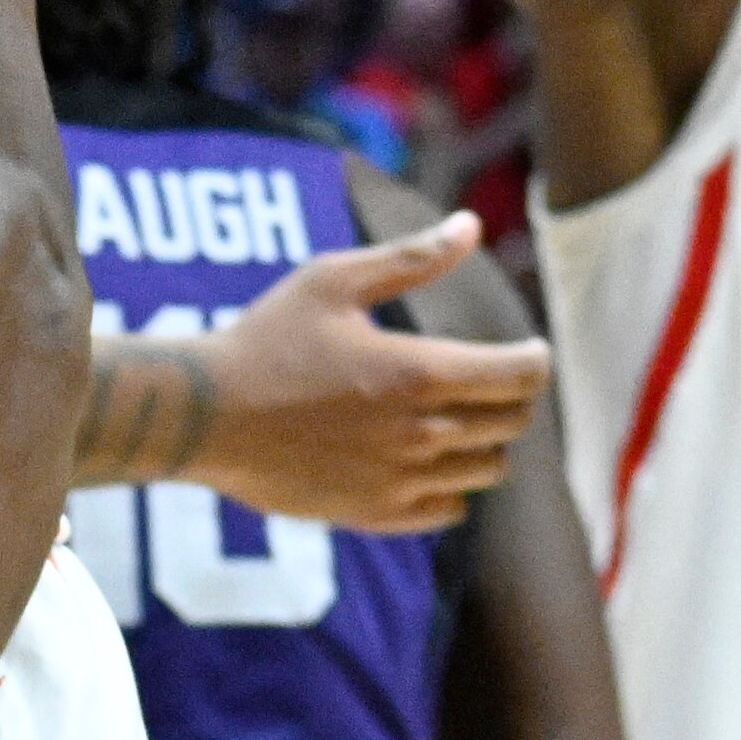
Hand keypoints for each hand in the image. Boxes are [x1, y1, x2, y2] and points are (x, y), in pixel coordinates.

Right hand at [176, 213, 554, 531]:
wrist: (205, 416)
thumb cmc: (266, 338)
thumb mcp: (332, 281)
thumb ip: (410, 257)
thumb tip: (471, 225)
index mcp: (418, 371)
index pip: (520, 375)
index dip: (535, 358)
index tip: (529, 349)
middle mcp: (420, 433)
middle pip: (513, 423)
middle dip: (514, 396)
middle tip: (493, 377)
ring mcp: (400, 480)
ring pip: (488, 470)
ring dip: (488, 441)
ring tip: (461, 415)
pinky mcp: (376, 514)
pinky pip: (450, 509)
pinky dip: (455, 485)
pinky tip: (429, 459)